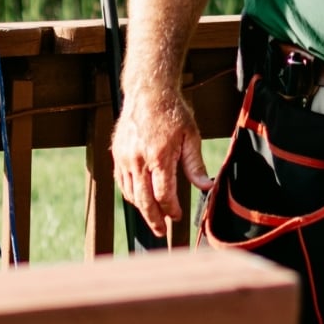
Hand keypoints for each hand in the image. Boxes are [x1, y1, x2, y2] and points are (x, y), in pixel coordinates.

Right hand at [112, 84, 212, 234]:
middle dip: (153, 219)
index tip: (178, 216)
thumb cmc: (172, 113)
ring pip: (130, 194)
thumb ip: (195, 165)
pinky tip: (140, 199)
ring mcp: (125, 157)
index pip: (163, 195)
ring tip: (153, 217)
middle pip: (143, 201)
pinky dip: (130, 194)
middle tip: (161, 231)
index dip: (171, 210)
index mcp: (159, 156)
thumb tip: (207, 187)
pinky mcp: (117, 154)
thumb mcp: (191, 136)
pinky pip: (122, 182)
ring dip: (142, 209)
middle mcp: (138, 159)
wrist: (148, 91)